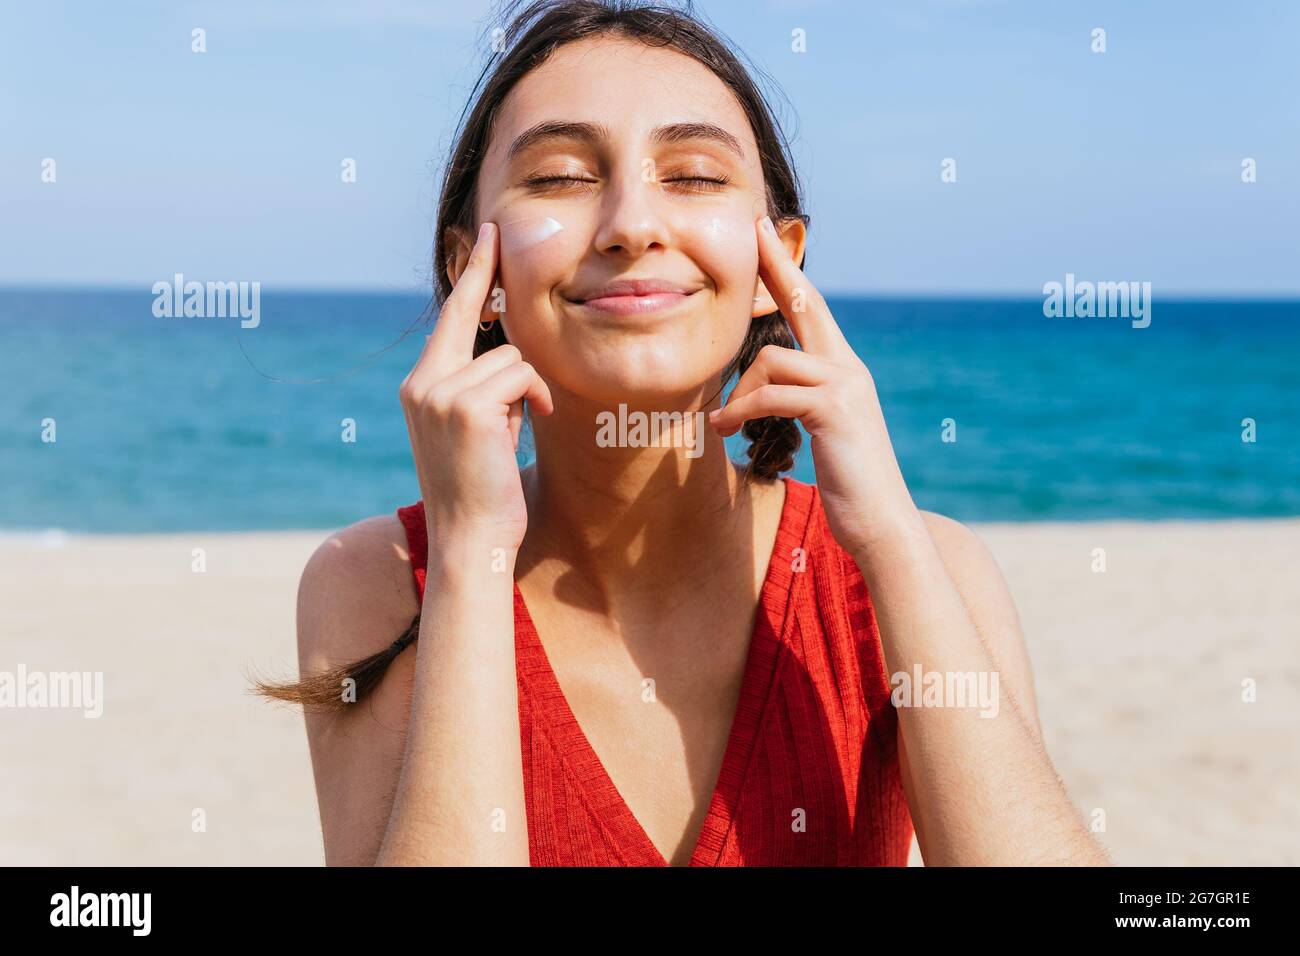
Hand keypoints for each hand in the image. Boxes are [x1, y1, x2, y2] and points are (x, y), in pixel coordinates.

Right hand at [399, 222, 552, 549]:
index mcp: (421, 388)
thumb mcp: (478, 431)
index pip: (449, 320)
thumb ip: (484, 390)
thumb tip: (511, 355)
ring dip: (528, 390)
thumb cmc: (484, 492)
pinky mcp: (465, 406)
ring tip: (517, 429)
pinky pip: (522, 376)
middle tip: (494, 230)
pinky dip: (536, 398)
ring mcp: (438, 393)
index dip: (469, 275)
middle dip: (489, 277)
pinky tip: (529, 425)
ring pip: (511, 357)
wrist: (471, 540)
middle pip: (472, 316)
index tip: (483, 236)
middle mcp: (421, 383)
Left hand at [709, 216, 919, 559]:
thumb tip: (756, 392)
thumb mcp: (819, 434)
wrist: (882, 524)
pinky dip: (743, 411)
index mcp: (843, 370)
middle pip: (806, 303)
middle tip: (751, 230)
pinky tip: (727, 430)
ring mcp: (845, 387)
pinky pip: (773, 394)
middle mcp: (849, 368)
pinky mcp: (835, 411)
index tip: (763, 235)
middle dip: (776, 265)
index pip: (811, 308)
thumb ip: (796, 402)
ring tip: (724, 424)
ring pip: (771, 361)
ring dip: (737, 393)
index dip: (786, 270)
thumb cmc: (847, 485)